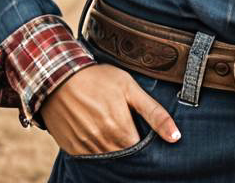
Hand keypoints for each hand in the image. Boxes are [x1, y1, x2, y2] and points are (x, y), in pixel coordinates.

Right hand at [39, 62, 180, 155]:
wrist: (59, 75)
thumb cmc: (98, 78)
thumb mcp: (129, 88)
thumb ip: (154, 113)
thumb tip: (175, 136)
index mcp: (120, 130)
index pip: (140, 152)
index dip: (145, 145)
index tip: (145, 134)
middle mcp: (103, 144)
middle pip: (124, 157)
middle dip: (130, 148)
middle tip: (128, 129)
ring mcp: (86, 148)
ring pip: (107, 159)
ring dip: (113, 149)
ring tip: (113, 130)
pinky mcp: (72, 149)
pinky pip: (90, 159)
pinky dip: (97, 150)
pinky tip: (98, 133)